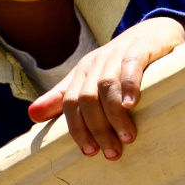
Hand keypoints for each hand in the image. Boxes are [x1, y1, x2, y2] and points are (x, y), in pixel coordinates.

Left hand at [28, 17, 184, 160]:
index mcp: (82, 72)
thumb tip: (31, 115)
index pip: (69, 102)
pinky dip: (129, 87)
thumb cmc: (120, 63)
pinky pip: (130, 67)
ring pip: (106, 86)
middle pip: (87, 98)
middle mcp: (96, 63)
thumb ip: (63, 96)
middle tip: (112, 152)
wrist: (153, 33)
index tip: (89, 152)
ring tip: (126, 138)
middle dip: (97, 128)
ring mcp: (116, 55)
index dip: (77, 128)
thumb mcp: (90, 78)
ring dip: (115, 116)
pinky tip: (132, 105)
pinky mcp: (139, 49)